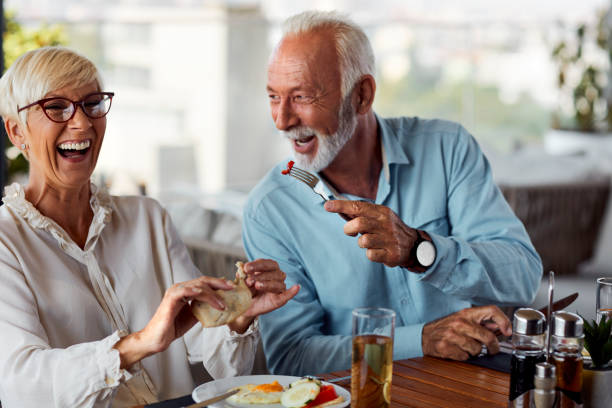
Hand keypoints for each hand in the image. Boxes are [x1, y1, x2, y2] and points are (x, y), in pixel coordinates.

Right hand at [114, 276, 233, 368]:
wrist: (157, 339)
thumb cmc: (173, 327)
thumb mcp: (194, 316)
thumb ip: (204, 307)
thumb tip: (221, 304)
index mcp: (186, 291)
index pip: (205, 283)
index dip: (219, 284)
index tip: (232, 288)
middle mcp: (180, 288)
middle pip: (203, 281)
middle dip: (219, 284)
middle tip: (232, 288)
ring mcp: (174, 292)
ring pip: (197, 286)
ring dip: (212, 294)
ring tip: (222, 303)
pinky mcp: (170, 300)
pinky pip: (183, 291)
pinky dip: (194, 291)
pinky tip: (203, 293)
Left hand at [228, 259, 298, 332]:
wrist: (243, 307)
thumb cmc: (244, 291)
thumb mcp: (240, 282)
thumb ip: (242, 276)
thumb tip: (241, 269)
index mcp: (267, 269)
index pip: (267, 263)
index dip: (257, 264)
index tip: (246, 268)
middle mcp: (276, 276)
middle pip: (274, 271)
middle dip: (261, 274)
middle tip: (249, 280)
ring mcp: (279, 288)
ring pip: (278, 283)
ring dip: (267, 283)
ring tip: (257, 285)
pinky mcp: (280, 300)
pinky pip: (287, 295)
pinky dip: (292, 292)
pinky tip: (297, 287)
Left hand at [324, 200, 417, 267]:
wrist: (412, 245)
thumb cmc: (389, 229)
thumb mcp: (379, 216)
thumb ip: (360, 214)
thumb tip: (338, 209)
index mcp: (381, 212)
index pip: (358, 206)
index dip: (341, 206)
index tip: (327, 205)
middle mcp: (386, 224)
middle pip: (359, 223)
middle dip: (349, 228)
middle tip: (351, 232)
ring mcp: (389, 239)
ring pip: (363, 241)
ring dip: (361, 242)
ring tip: (368, 242)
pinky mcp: (391, 254)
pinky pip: (370, 255)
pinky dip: (370, 254)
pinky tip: (377, 251)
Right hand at [421, 305, 511, 359]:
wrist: (424, 336)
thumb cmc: (446, 328)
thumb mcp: (463, 319)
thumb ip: (481, 322)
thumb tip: (502, 328)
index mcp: (466, 313)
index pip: (491, 310)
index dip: (504, 320)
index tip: (507, 331)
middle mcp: (459, 322)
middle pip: (487, 336)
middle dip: (493, 346)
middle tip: (492, 349)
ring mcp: (451, 335)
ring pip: (477, 349)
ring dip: (474, 352)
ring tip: (466, 347)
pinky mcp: (445, 347)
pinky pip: (465, 357)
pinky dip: (464, 356)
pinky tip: (457, 351)